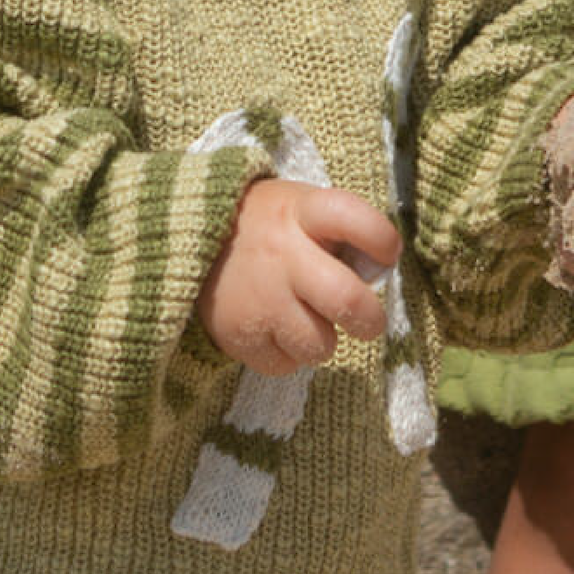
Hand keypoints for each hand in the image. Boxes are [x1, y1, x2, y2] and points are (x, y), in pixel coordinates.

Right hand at [197, 177, 401, 376]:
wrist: (187, 235)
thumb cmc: (266, 226)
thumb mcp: (300, 208)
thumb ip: (340, 234)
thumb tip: (378, 274)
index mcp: (300, 214)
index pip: (354, 220)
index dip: (382, 240)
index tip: (387, 252)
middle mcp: (280, 255)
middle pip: (347, 300)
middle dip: (369, 319)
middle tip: (365, 320)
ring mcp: (257, 298)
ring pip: (319, 345)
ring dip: (320, 338)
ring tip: (300, 317)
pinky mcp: (236, 335)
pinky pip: (285, 365)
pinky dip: (286, 354)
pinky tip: (272, 327)